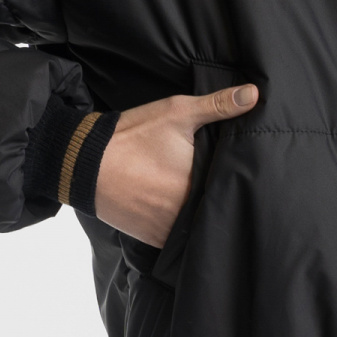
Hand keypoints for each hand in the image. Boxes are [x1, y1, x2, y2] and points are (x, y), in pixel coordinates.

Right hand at [95, 81, 259, 245]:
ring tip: (202, 199)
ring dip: (203, 217)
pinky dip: (184, 231)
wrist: (83, 163)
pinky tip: (181, 213)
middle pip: (216, 208)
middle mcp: (188, 213)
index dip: (238, 180)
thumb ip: (217, 105)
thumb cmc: (132, 135)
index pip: (233, 187)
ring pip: (199, 227)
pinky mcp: (155, 241)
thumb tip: (254, 94)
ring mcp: (171, 231)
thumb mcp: (176, 112)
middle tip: (223, 185)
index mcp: (199, 185)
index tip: (242, 171)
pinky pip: (180, 242)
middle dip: (220, 198)